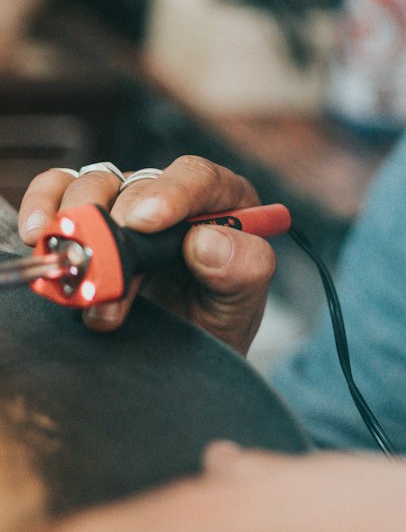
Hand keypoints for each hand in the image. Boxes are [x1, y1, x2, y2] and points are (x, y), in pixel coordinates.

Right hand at [17, 157, 275, 353]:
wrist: (181, 354)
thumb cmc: (215, 319)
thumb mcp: (242, 304)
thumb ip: (243, 270)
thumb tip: (205, 242)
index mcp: (222, 201)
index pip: (198, 178)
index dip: (171, 193)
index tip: (145, 222)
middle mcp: (173, 194)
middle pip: (138, 185)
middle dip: (118, 232)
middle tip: (106, 273)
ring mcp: (127, 201)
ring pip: (95, 185)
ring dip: (81, 227)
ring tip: (81, 281)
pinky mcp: (89, 214)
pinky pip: (59, 190)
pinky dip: (43, 205)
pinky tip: (37, 232)